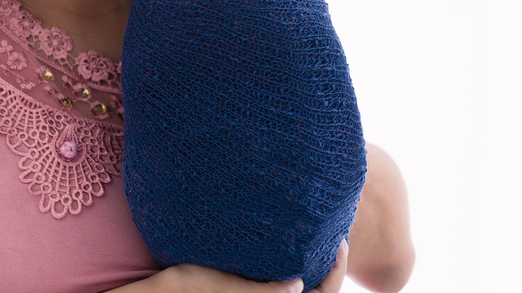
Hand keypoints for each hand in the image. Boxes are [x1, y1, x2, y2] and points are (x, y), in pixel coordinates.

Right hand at [161, 241, 346, 292]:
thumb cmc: (182, 291)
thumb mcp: (223, 288)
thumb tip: (299, 284)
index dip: (336, 272)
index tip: (340, 239)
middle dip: (327, 270)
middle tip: (331, 233)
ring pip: (296, 292)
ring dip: (309, 271)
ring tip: (311, 237)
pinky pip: (277, 288)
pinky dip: (289, 272)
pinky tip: (283, 247)